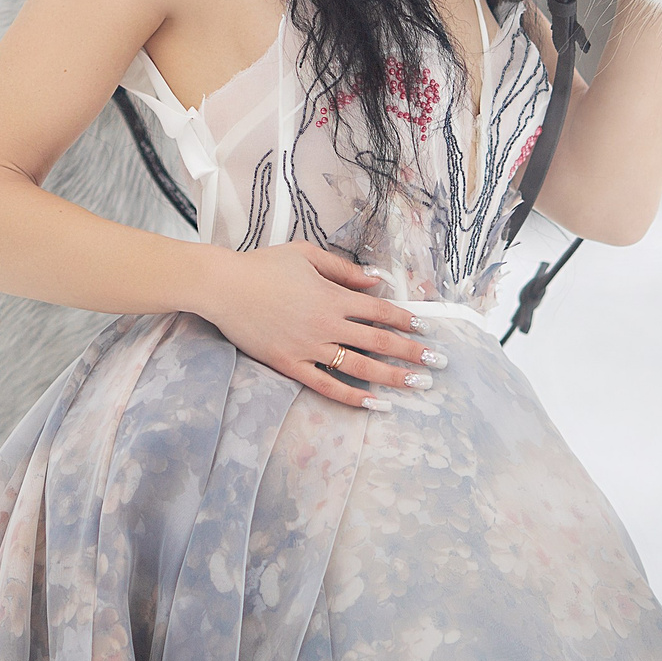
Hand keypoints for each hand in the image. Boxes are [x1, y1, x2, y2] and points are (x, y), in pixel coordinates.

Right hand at [194, 241, 441, 408]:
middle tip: (438, 363)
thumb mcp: (306, 255)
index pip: (380, 311)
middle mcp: (326, 324)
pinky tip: (375, 405)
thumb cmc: (263, 265)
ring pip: (360, 367)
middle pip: (379, 342)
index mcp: (332, 296)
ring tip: (419, 385)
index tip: (426, 328)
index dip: (406, 320)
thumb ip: (344, 269)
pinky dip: (352, 397)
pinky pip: (326, 385)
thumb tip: (376, 280)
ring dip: (393, 377)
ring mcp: (308, 347)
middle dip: (412, 352)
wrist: (223, 286)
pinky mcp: (289, 364)